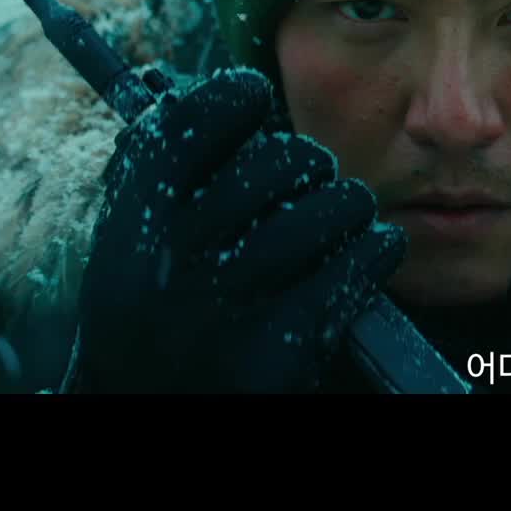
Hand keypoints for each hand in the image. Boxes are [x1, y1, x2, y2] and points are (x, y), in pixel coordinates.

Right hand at [74, 68, 406, 392]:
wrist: (149, 416)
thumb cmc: (159, 321)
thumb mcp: (134, 252)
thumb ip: (166, 183)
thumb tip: (227, 94)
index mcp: (133, 229)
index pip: (186, 126)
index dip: (233, 99)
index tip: (255, 100)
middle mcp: (173, 265)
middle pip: (278, 163)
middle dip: (309, 163)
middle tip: (311, 183)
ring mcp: (227, 310)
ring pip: (331, 209)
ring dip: (349, 207)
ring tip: (343, 220)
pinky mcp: (280, 349)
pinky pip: (358, 265)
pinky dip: (376, 250)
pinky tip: (371, 253)